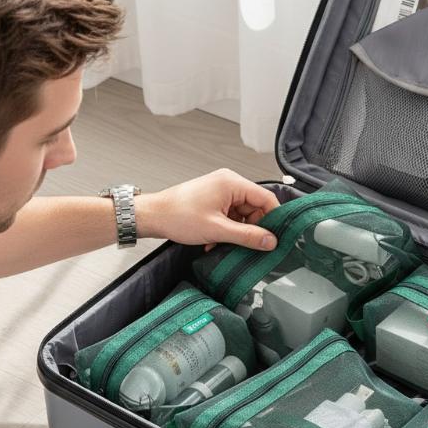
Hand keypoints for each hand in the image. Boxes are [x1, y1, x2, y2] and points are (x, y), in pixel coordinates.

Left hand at [136, 169, 279, 250]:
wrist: (152, 216)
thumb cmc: (177, 216)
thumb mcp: (218, 230)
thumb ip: (247, 236)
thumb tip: (270, 241)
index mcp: (232, 183)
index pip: (266, 198)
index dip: (273, 219)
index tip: (274, 237)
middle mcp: (228, 183)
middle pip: (255, 208)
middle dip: (252, 228)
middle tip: (247, 245)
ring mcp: (220, 191)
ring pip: (243, 214)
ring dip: (237, 232)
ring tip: (223, 242)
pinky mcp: (214, 200)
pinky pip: (231, 216)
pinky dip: (227, 230)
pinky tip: (216, 240)